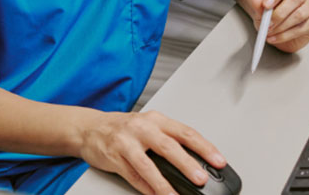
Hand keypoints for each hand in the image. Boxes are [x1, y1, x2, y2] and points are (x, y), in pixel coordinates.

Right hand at [78, 110, 226, 194]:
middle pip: (169, 146)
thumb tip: (196, 161)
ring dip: (165, 183)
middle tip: (201, 178)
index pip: (185, 132)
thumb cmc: (123, 128)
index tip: (218, 160)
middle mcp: (142, 128)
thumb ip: (169, 140)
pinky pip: (133, 176)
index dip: (204, 147)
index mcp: (156, 119)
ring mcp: (126, 143)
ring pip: (149, 166)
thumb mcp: (148, 126)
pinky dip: (147, 188)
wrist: (89, 127)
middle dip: (187, 164)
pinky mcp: (114, 157)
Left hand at [251, 0, 308, 52]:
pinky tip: (275, 37)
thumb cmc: (272, 14)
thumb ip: (259, 5)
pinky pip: (301, 29)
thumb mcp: (261, 10)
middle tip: (267, 23)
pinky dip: (285, 35)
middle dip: (279, 13)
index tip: (265, 4)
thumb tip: (256, 1)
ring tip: (269, 32)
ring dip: (281, 26)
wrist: (279, 30)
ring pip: (299, 14)